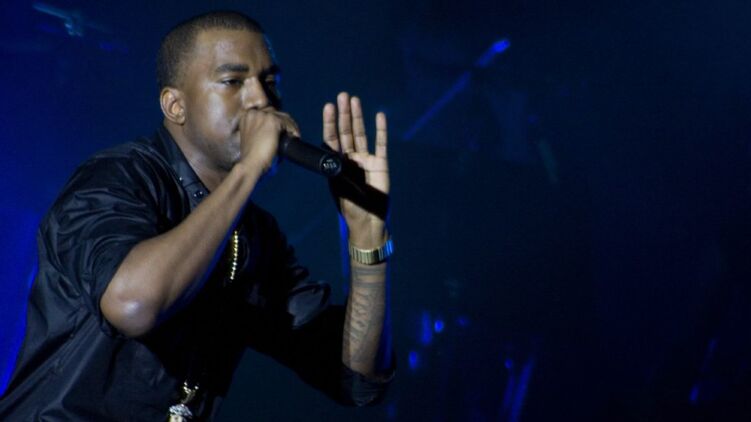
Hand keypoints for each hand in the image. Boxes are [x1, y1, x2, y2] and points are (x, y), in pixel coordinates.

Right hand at [238, 108, 298, 175]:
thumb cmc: (251, 155)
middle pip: (275, 112)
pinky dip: (293, 129)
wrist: (250, 163)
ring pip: (283, 116)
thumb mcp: (251, 138)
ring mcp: (262, 115)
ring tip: (294, 136)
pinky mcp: (272, 121)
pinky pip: (287, 122)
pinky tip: (295, 137)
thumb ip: (258, 130)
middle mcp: (253, 113)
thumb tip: (275, 129)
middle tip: (290, 134)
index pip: (266, 113)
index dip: (276, 121)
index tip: (282, 130)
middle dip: (284, 122)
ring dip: (290, 126)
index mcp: (246, 116)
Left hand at [323, 92, 388, 248]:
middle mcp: (350, 158)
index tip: (328, 107)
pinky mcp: (380, 163)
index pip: (331, 138)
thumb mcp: (339, 186)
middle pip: (346, 131)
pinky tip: (379, 115)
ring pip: (360, 134)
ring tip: (354, 100)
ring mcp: (365, 159)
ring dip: (357, 117)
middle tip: (342, 96)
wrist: (368, 220)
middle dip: (343, 114)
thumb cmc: (350, 206)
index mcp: (335, 163)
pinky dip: (380, 130)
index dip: (330, 123)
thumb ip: (336, 169)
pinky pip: (380, 144)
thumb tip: (330, 155)